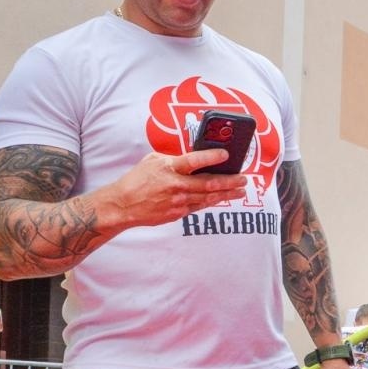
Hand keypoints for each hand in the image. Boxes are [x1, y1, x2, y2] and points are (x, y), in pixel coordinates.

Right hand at [97, 149, 248, 231]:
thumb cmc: (137, 180)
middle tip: (244, 179)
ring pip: (208, 198)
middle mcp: (176, 185)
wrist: (124, 205)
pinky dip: (212, 202)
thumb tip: (193, 158)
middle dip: (230, 182)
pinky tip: (222, 198)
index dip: (212, 157)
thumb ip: (174, 159)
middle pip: (209, 184)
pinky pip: (199, 206)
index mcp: (169, 168)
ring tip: (240, 190)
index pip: (194, 161)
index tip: (226, 155)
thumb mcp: (153, 161)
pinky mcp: (179, 213)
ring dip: (227, 194)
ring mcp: (179, 201)